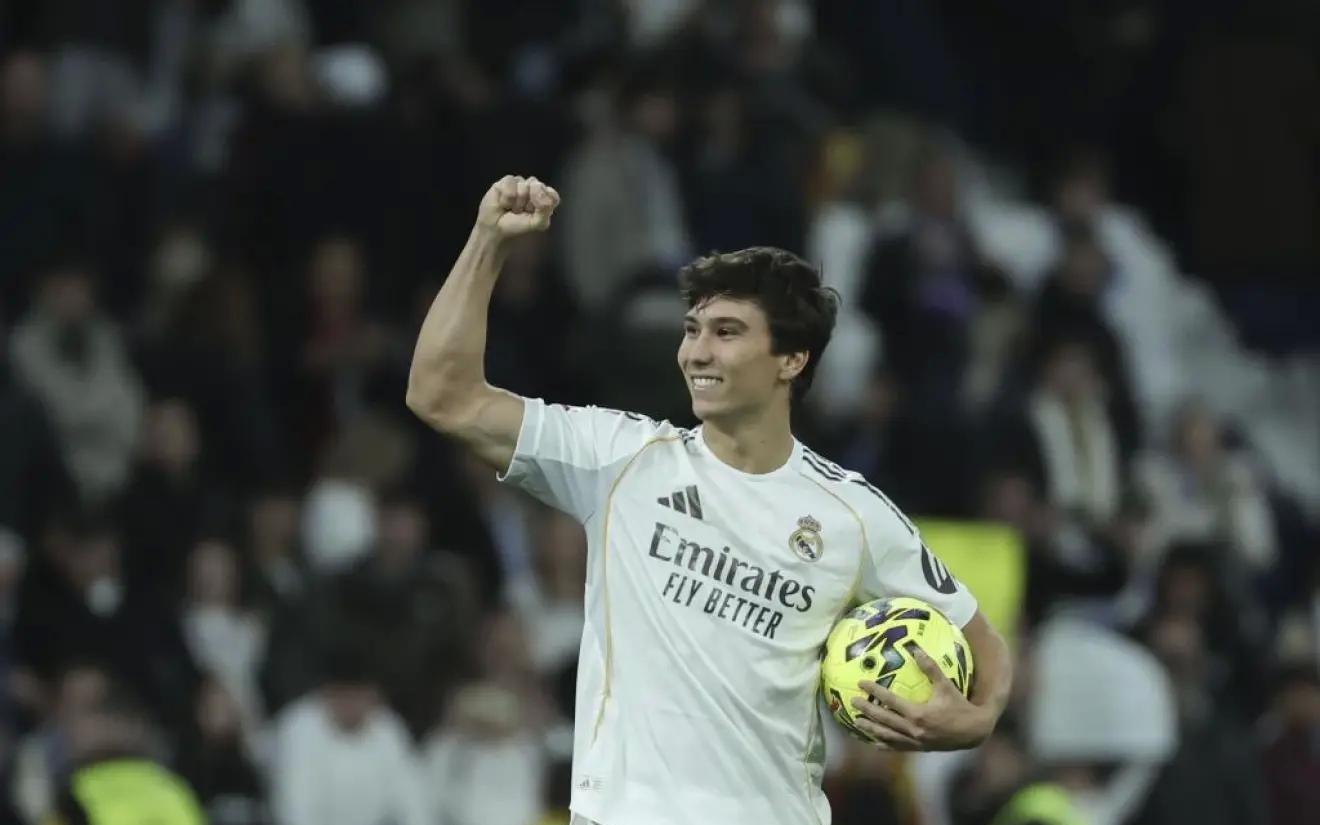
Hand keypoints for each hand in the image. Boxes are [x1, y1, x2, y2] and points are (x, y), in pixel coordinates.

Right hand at [477, 174, 559, 238]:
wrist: (495, 228)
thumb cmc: (517, 225)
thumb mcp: (538, 223)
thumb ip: (545, 208)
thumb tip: (536, 186)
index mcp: (545, 198)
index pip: (552, 195)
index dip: (543, 204)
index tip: (533, 214)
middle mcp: (534, 188)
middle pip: (538, 187)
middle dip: (529, 204)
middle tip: (521, 211)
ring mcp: (520, 183)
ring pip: (524, 186)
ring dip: (517, 202)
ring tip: (511, 208)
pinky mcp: (507, 181)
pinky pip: (510, 184)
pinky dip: (506, 198)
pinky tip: (503, 202)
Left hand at [849, 646, 992, 750]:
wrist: (974, 732)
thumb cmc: (960, 705)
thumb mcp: (946, 686)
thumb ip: (931, 668)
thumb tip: (916, 650)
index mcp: (919, 714)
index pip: (890, 701)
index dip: (875, 691)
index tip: (861, 683)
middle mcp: (914, 730)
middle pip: (884, 719)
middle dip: (867, 710)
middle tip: (852, 701)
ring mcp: (915, 741)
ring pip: (887, 736)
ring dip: (871, 729)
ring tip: (856, 722)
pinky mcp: (919, 748)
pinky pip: (897, 747)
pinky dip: (883, 744)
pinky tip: (873, 741)